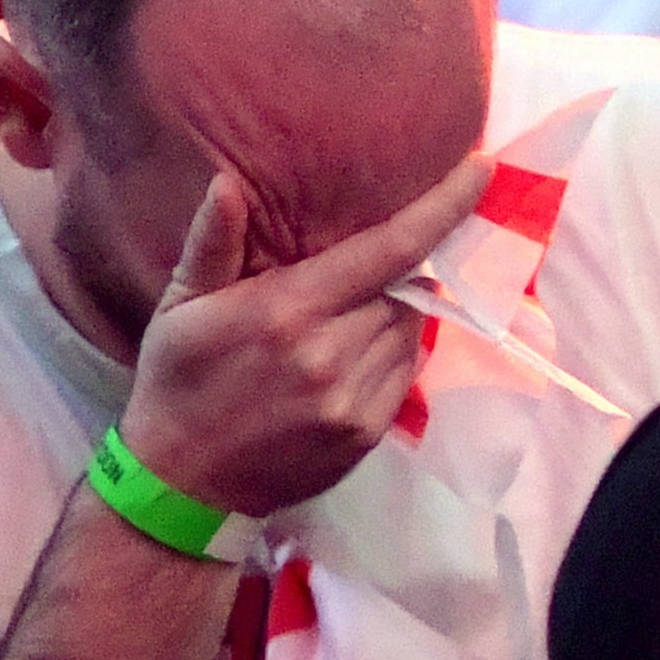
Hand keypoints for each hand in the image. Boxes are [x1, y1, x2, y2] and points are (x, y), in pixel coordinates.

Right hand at [116, 152, 491, 518]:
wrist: (183, 489)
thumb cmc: (177, 384)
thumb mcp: (179, 307)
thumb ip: (211, 244)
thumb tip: (227, 184)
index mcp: (289, 311)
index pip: (390, 249)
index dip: (443, 207)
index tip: (482, 170)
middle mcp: (331, 355)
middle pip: (405, 289)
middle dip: (392, 274)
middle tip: (350, 276)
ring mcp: (353, 401)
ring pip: (409, 332)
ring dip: (391, 316)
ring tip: (341, 322)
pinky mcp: (366, 436)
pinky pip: (403, 375)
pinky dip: (389, 356)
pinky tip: (346, 360)